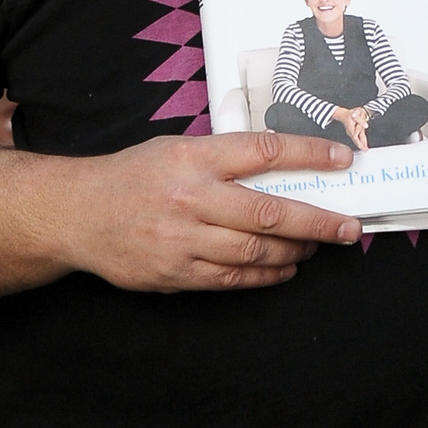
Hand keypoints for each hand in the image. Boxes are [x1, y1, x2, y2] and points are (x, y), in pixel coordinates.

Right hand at [53, 131, 360, 293]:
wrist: (77, 214)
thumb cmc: (137, 175)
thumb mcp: (179, 149)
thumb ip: (228, 157)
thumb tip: (290, 165)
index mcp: (194, 157)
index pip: (265, 151)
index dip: (310, 154)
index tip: (344, 159)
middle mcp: (190, 198)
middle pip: (269, 212)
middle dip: (318, 221)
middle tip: (350, 227)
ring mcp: (181, 240)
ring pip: (254, 251)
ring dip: (295, 251)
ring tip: (316, 246)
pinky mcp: (174, 274)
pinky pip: (232, 279)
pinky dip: (265, 276)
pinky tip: (285, 269)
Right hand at [336, 107, 370, 151]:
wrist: (344, 115)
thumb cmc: (350, 114)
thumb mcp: (356, 113)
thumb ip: (360, 119)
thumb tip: (365, 125)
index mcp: (350, 127)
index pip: (354, 133)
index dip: (358, 138)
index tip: (360, 143)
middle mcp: (351, 131)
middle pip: (355, 139)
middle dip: (360, 144)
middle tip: (364, 149)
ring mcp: (352, 133)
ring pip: (357, 139)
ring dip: (361, 145)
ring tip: (365, 149)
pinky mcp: (354, 133)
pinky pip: (358, 138)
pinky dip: (360, 142)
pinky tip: (363, 146)